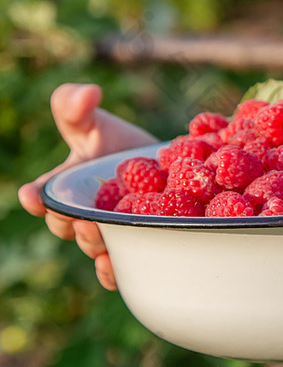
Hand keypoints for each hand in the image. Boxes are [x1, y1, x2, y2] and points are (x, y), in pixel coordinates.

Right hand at [18, 83, 156, 290]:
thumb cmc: (118, 145)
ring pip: (94, 248)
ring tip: (105, 243)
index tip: (34, 196)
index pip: (41, 196)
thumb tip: (88, 93)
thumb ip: (76, 104)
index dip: (36, 198)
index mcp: (62, 188)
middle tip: (85, 220)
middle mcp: (79, 215)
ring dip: (96, 247)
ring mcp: (105, 234)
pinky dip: (115, 273)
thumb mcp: (95, 121)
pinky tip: (118, 268)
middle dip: (72, 226)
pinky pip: (119, 269)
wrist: (164, 169)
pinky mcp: (132, 248)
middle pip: (67, 227)